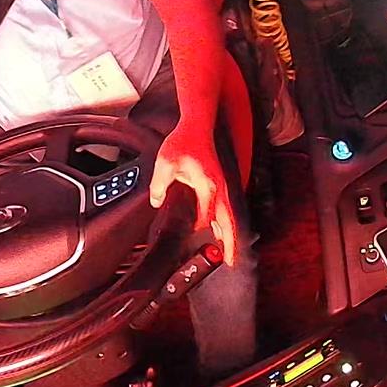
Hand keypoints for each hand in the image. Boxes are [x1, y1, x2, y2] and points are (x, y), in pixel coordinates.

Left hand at [148, 123, 237, 265]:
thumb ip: (159, 185)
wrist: (198, 125)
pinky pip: (227, 208)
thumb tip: (156, 202)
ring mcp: (223, 186)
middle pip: (228, 222)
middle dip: (229, 243)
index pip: (206, 216)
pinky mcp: (220, 184)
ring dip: (230, 235)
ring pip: (230, 217)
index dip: (197, 227)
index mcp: (208, 187)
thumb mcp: (165, 163)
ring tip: (229, 254)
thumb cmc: (183, 142)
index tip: (189, 233)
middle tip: (230, 262)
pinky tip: (221, 231)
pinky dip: (227, 223)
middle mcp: (220, 189)